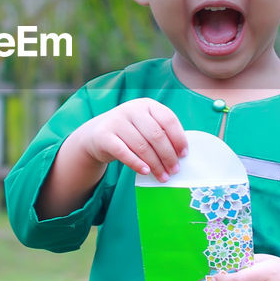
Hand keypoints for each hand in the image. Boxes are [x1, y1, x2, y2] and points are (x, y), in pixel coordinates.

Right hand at [69, 98, 187, 181]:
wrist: (96, 135)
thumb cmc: (129, 132)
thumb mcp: (144, 125)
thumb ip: (161, 133)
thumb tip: (180, 154)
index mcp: (146, 104)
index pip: (168, 119)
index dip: (178, 138)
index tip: (183, 155)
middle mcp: (131, 109)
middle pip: (156, 135)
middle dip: (168, 155)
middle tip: (174, 170)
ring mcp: (116, 121)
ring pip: (142, 146)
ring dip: (155, 164)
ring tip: (163, 176)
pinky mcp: (104, 136)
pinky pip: (124, 153)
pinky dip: (137, 164)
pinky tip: (146, 172)